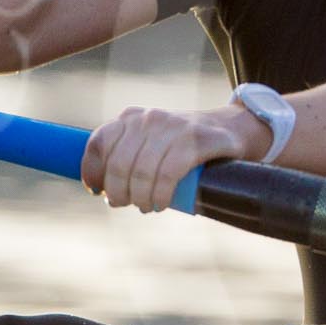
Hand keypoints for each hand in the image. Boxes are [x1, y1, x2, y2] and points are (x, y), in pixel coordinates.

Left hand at [81, 104, 266, 211]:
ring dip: (140, 198)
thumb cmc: (185, 145)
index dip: (92, 172)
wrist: (233, 129)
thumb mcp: (152, 141)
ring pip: (141, 171)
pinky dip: (161, 194)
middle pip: (118, 163)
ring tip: (146, 207)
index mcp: (131, 117)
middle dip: (118, 192)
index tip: (96, 192)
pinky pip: (168, 174)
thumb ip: (127, 155)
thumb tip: (102, 189)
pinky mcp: (195, 140)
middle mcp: (148, 118)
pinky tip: (162, 203)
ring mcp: (172, 127)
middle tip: (125, 204)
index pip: (99, 143)